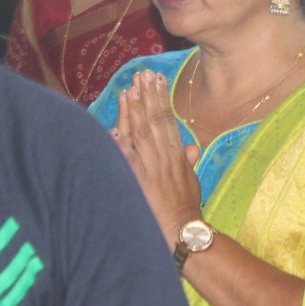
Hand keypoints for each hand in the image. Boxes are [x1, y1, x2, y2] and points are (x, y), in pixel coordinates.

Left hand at [111, 69, 203, 240]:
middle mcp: (164, 157)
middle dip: (147, 96)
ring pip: (141, 135)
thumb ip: (189, 162)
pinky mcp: (139, 184)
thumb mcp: (192, 181)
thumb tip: (192, 147)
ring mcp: (151, 169)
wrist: (183, 231)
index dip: (161, 98)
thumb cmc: (187, 208)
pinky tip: (112, 129)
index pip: (168, 120)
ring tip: (128, 90)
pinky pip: (128, 161)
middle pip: (154, 121)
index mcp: (177, 155)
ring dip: (133, 112)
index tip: (156, 79)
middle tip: (141, 74)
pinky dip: (120, 145)